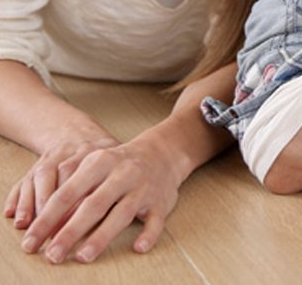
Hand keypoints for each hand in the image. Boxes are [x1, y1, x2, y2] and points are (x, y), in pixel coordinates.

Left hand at [18, 133, 183, 263]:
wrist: (162, 152)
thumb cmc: (118, 165)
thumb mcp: (94, 166)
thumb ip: (71, 192)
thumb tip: (47, 227)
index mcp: (101, 162)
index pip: (69, 192)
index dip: (48, 218)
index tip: (31, 240)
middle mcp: (123, 173)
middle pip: (94, 204)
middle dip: (71, 231)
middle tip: (52, 255)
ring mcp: (143, 187)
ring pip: (122, 213)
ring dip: (102, 235)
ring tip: (83, 257)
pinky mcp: (161, 201)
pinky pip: (156, 219)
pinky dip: (149, 233)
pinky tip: (138, 247)